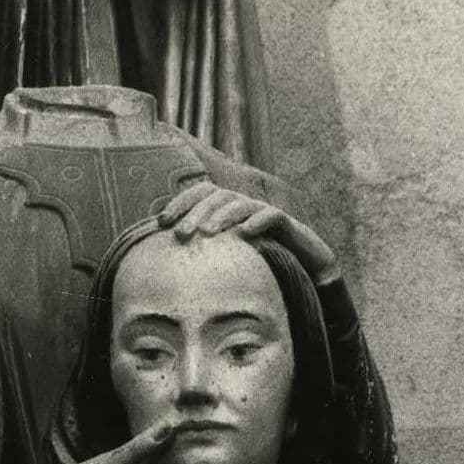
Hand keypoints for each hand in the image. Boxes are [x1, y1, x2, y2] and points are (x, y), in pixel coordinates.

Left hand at [157, 182, 339, 285]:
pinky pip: (271, 216)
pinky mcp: (285, 223)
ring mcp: (263, 212)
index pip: (199, 194)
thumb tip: (165, 266)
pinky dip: (258, 222)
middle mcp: (242, 206)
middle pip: (216, 197)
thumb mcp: (225, 261)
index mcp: (225, 210)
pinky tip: (245, 234)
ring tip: (208, 234)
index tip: (161, 222)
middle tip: (181, 235)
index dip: (180, 203)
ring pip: (240, 204)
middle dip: (196, 214)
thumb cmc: (257, 265)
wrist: (302, 268)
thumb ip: (201, 256)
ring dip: (222, 217)